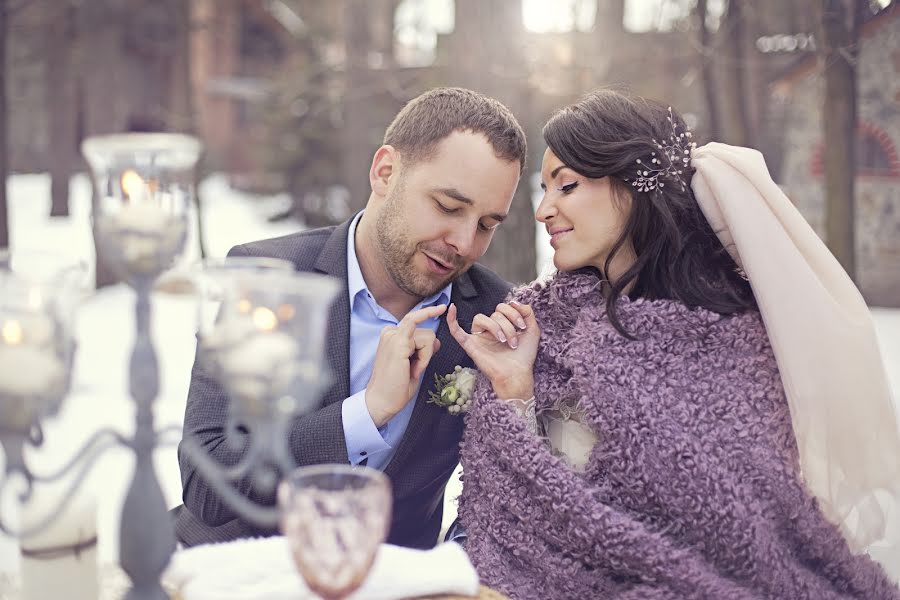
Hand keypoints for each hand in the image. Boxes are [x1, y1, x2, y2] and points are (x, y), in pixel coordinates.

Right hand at [365, 304, 445, 426]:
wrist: (382, 400)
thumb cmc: (396, 386)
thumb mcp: (414, 364)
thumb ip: (423, 350)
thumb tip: (436, 340)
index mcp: (392, 336)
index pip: (415, 321)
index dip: (429, 313)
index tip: (442, 307)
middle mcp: (391, 332)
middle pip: (425, 331)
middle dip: (427, 352)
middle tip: (414, 370)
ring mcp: (393, 335)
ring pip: (428, 336)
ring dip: (425, 357)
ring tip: (411, 371)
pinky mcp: (398, 342)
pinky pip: (424, 337)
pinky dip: (425, 355)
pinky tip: (415, 368)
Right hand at [447, 301, 538, 399]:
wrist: (518, 374)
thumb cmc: (524, 356)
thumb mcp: (532, 330)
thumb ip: (527, 312)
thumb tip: (513, 301)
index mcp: (502, 325)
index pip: (502, 308)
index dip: (513, 313)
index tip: (523, 326)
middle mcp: (489, 330)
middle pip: (493, 314)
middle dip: (507, 325)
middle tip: (514, 341)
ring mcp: (479, 337)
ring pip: (480, 318)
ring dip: (495, 327)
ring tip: (504, 341)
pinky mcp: (470, 345)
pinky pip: (456, 331)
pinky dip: (452, 320)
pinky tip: (452, 308)